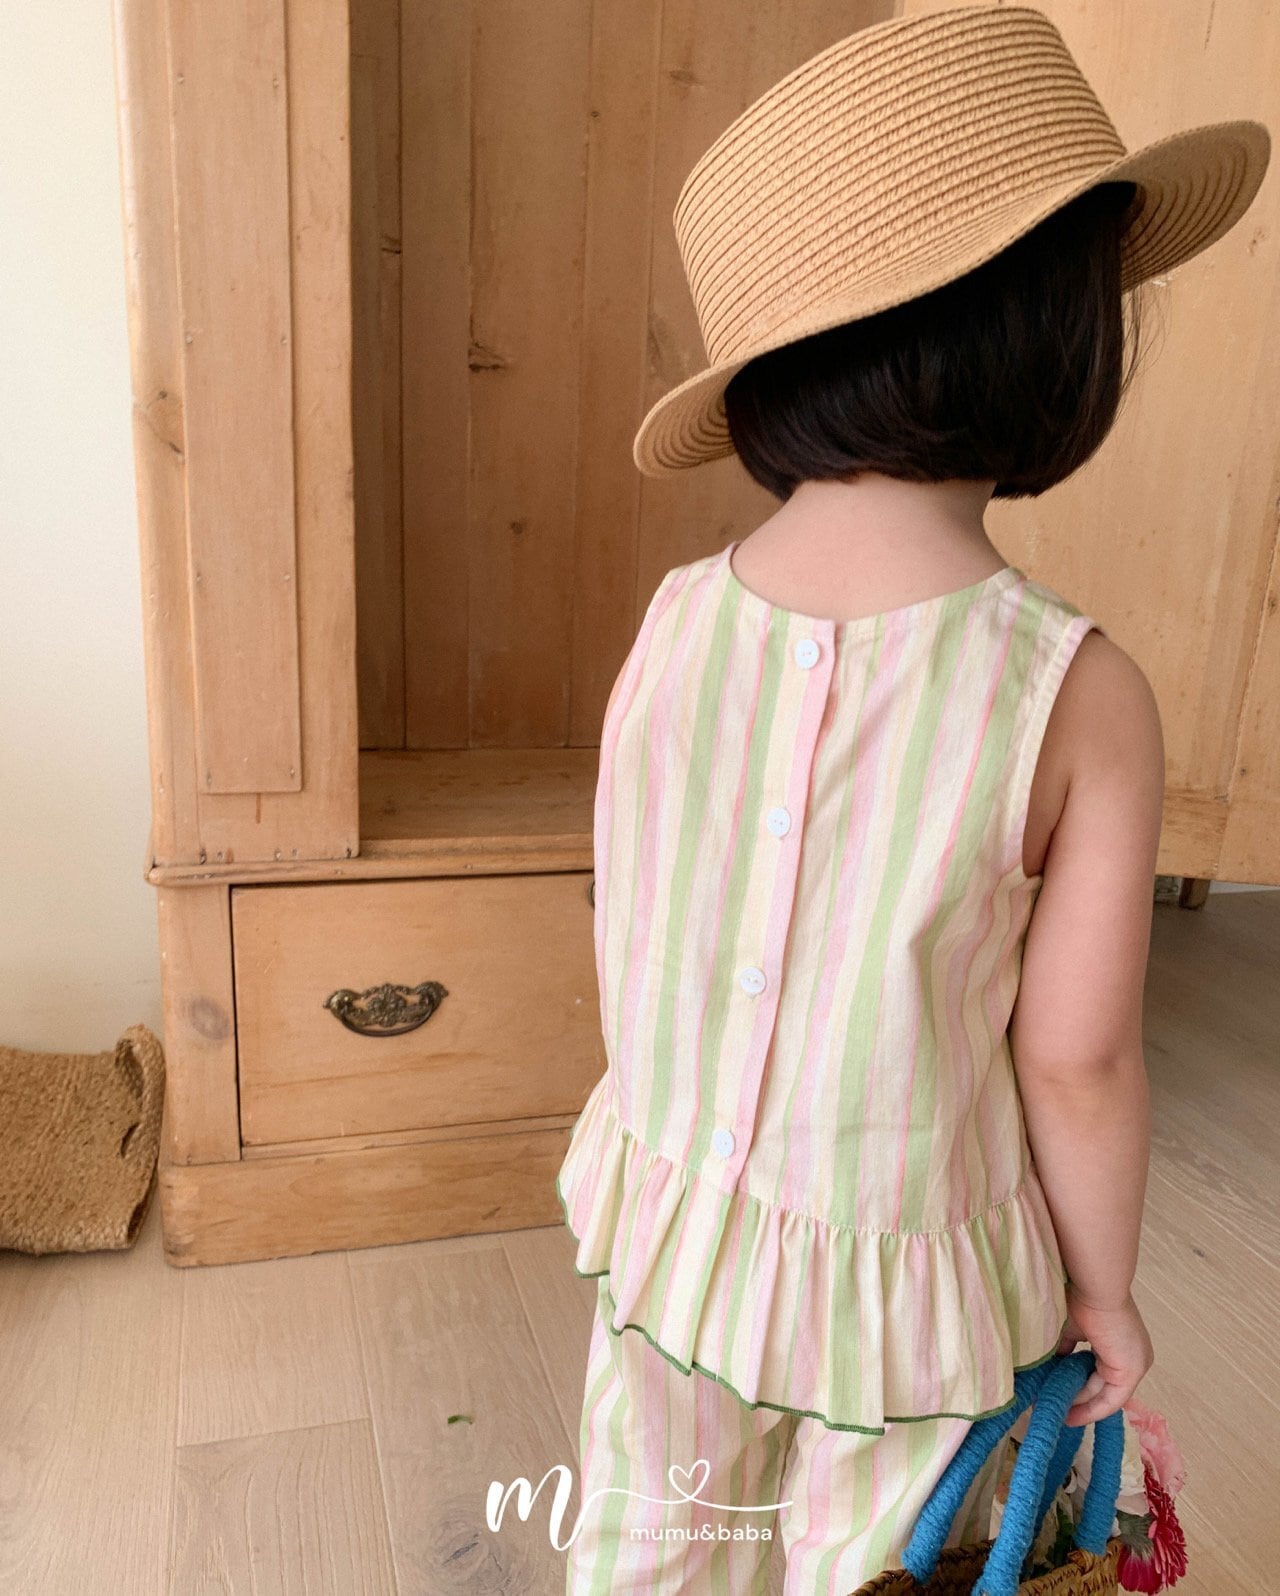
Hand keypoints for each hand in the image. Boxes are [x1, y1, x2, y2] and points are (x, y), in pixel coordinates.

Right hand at [1053, 1288, 1153, 1425]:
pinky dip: (1090, 1410)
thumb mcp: (1068, 1328)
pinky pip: (1111, 1399)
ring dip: (1081, 1405)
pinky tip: (1069, 1417)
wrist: (1093, 1285)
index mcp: (1120, 1340)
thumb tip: (1052, 1368)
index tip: (1059, 1395)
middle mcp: (1133, 1354)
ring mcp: (1136, 1363)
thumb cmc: (1079, 1297)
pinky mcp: (1131, 1372)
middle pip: (1101, 1383)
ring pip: (1105, 1392)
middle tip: (1055, 1409)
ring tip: (1058, 1416)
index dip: (1078, 1384)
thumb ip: (1064, 1350)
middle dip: (1077, 1398)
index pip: (1099, 1369)